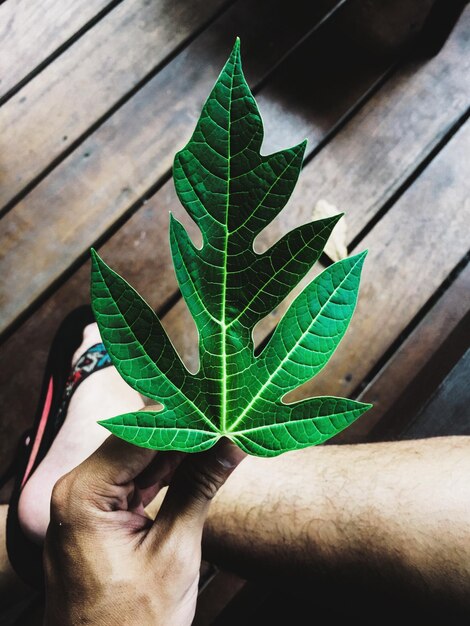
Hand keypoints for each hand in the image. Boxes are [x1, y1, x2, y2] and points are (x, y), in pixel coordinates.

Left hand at [43, 434, 244, 624]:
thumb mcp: (174, 552)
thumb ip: (200, 486)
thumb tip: (231, 442)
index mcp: (83, 494)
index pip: (142, 432)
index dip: (187, 417)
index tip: (224, 406)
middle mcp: (77, 489)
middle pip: (141, 441)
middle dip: (188, 430)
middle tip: (231, 417)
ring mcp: (87, 501)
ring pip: (143, 458)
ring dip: (184, 450)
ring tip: (224, 434)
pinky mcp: (100, 514)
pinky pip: (139, 480)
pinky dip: (171, 472)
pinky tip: (203, 460)